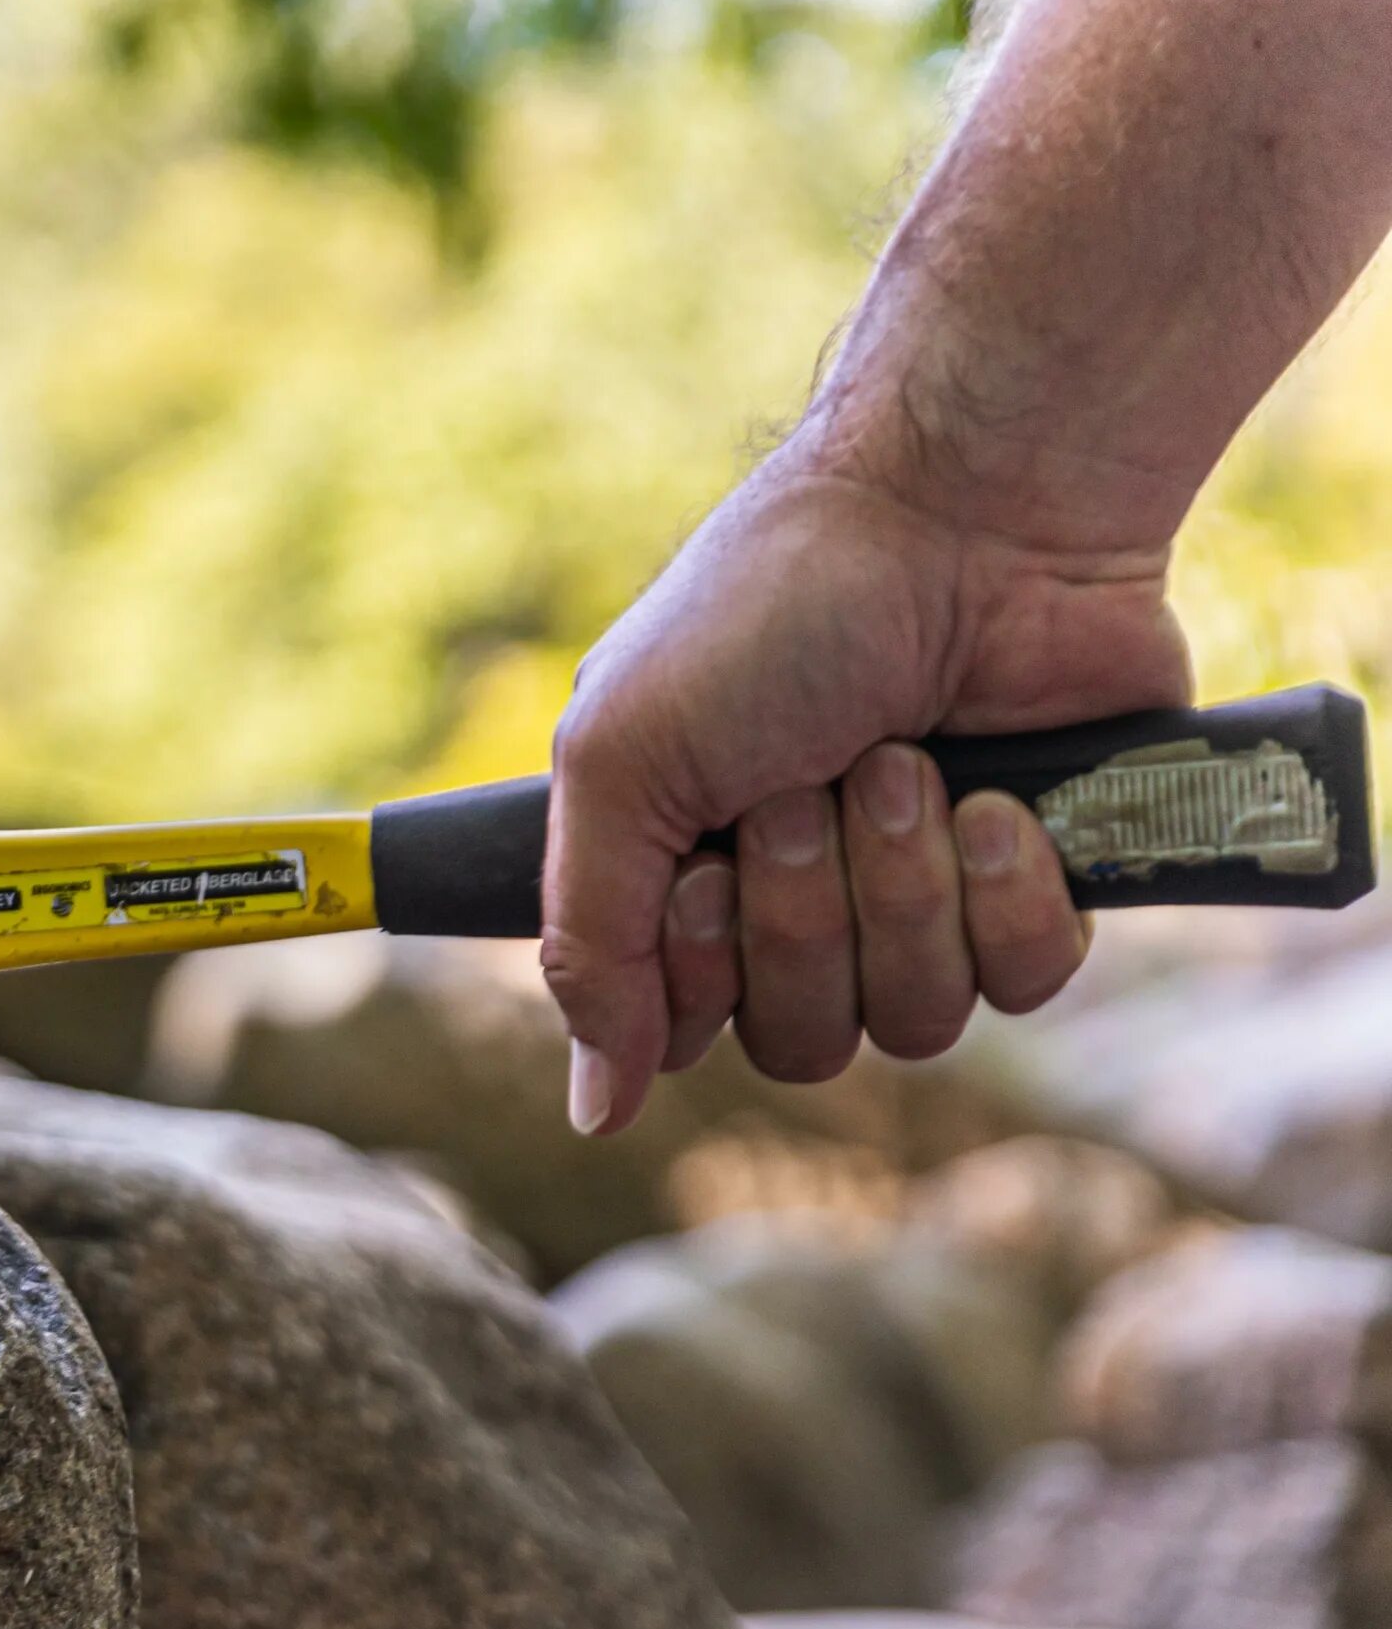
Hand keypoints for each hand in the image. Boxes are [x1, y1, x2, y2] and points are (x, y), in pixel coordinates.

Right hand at [539, 444, 1191, 1133]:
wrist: (963, 512)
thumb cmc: (768, 614)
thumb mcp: (617, 761)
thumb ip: (586, 944)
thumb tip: (593, 1115)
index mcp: (688, 875)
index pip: (685, 1030)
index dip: (700, 973)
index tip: (704, 867)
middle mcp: (802, 904)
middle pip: (799, 1044)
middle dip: (800, 917)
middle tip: (806, 790)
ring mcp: (924, 898)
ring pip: (912, 1024)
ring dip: (898, 888)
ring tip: (903, 765)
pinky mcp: (1042, 885)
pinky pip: (1023, 986)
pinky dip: (1004, 893)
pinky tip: (996, 801)